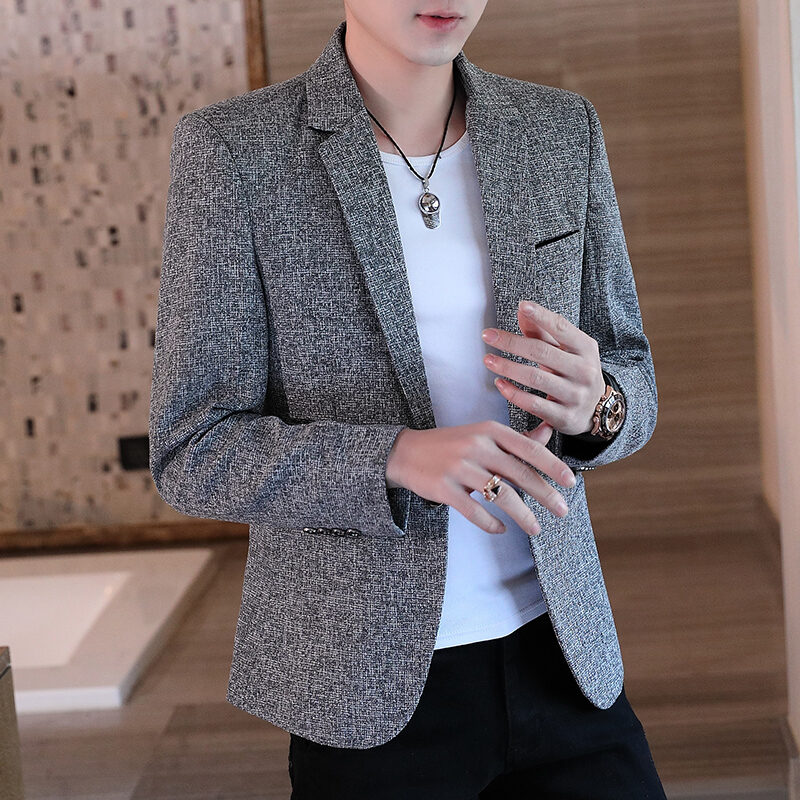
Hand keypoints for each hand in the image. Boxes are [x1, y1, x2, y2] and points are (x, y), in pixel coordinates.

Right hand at [385, 420, 574, 537]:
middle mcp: (476, 447)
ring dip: (522, 515)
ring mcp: (459, 467)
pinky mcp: (444, 488)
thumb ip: (516, 438)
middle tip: (562, 511)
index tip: (571, 482)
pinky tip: (501, 529)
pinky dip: (491, 523)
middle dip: (545, 494)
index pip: (528, 448)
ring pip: (500, 494)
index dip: (552, 466)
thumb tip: (548, 431)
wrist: (405, 452)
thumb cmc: (451, 444)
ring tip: (535, 528)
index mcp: (489, 431)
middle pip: (519, 473)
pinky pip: (474, 510)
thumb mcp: (483, 435)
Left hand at [481, 300, 605, 435]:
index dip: (541, 316)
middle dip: (511, 342)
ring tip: (488, 360)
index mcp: (586, 349)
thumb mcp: (567, 349)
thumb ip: (544, 331)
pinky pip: (533, 404)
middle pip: (542, 352)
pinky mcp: (564, 417)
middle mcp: (584, 371)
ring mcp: (575, 395)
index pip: (561, 328)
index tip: (522, 306)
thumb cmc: (575, 372)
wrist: (595, 409)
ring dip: (507, 367)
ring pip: (535, 378)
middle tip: (488, 336)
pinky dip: (513, 393)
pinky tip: (500, 383)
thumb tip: (522, 308)